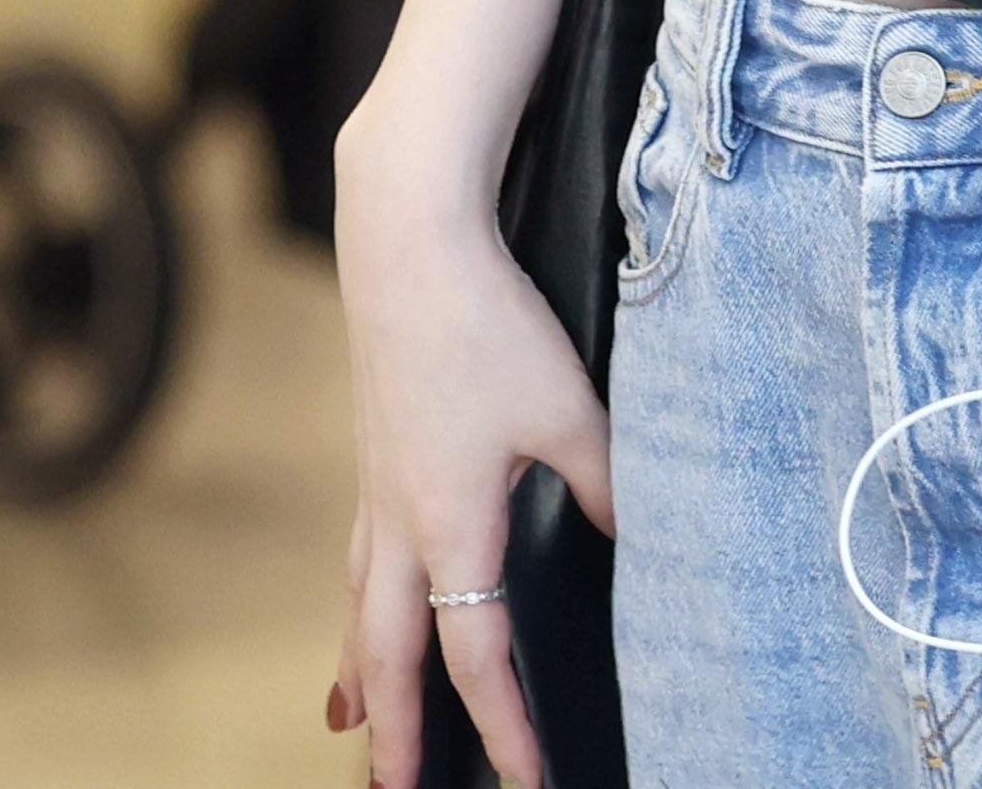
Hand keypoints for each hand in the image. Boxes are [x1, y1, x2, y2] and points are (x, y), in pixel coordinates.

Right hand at [331, 164, 613, 788]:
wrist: (407, 246)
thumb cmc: (488, 324)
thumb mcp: (567, 406)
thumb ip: (603, 480)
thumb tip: (631, 535)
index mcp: (453, 527)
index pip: (478, 657)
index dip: (503, 726)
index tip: (525, 780)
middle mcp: (401, 525)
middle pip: (391, 658)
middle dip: (396, 736)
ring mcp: (376, 490)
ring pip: (358, 611)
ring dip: (361, 676)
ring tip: (353, 727)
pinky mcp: (370, 453)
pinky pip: (354, 556)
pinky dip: (351, 603)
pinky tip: (357, 600)